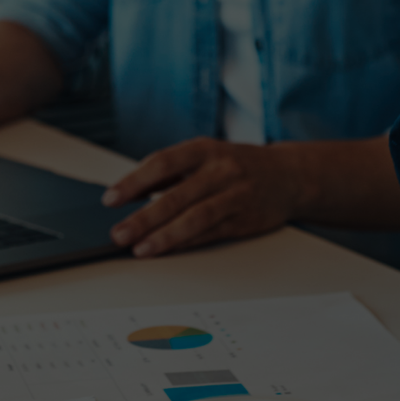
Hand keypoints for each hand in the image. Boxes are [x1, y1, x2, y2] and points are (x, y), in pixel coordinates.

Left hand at [101, 139, 301, 256]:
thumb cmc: (237, 165)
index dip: (134, 181)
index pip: (163, 163)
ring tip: (139, 248)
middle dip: (144, 217)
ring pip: (195, 218)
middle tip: (119, 233)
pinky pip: (211, 234)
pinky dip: (186, 243)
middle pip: (177, 196)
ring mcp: (235, 196)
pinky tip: (166, 250)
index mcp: (205, 149)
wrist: (288, 176)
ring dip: (164, 236)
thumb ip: (169, 172)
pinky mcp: (245, 220)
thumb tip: (129, 191)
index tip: (111, 199)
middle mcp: (221, 170)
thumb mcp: (204, 156)